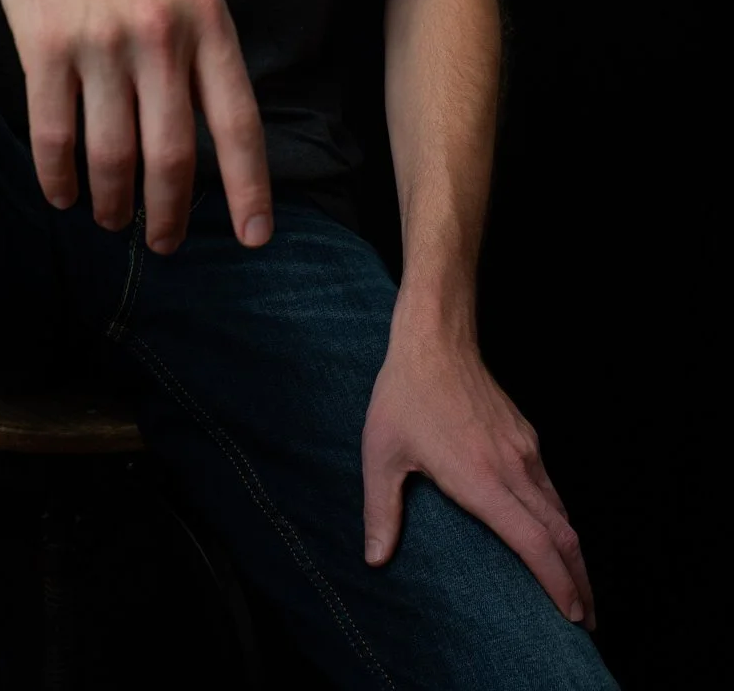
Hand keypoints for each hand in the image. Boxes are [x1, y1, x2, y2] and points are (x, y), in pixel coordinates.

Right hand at [0, 0, 273, 254]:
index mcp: (208, 19)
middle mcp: (161, 36)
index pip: (238, 122)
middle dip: (170, 214)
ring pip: (111, 155)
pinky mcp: (45, 45)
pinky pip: (55, 133)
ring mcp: (101, 43)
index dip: (250, 188)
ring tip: (111, 220)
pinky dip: (58, 176)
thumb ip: (204, 42)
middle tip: (163, 244)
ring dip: (112, 202)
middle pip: (172, 154)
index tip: (254, 238)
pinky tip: (62, 194)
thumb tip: (212, 122)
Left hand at [361, 332, 596, 631]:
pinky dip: (561, 521)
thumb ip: (381, 510)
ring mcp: (523, 450)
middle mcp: (512, 468)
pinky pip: (551, 488)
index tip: (572, 615)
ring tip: (578, 588)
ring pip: (562, 512)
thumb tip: (374, 559)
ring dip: (574, 553)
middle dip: (580, 582)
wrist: (435, 340)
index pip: (535, 543)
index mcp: (481, 481)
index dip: (558, 583)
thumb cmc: (404, 396)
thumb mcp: (381, 453)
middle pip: (562, 536)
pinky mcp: (525, 436)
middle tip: (586, 621)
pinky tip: (555, 535)